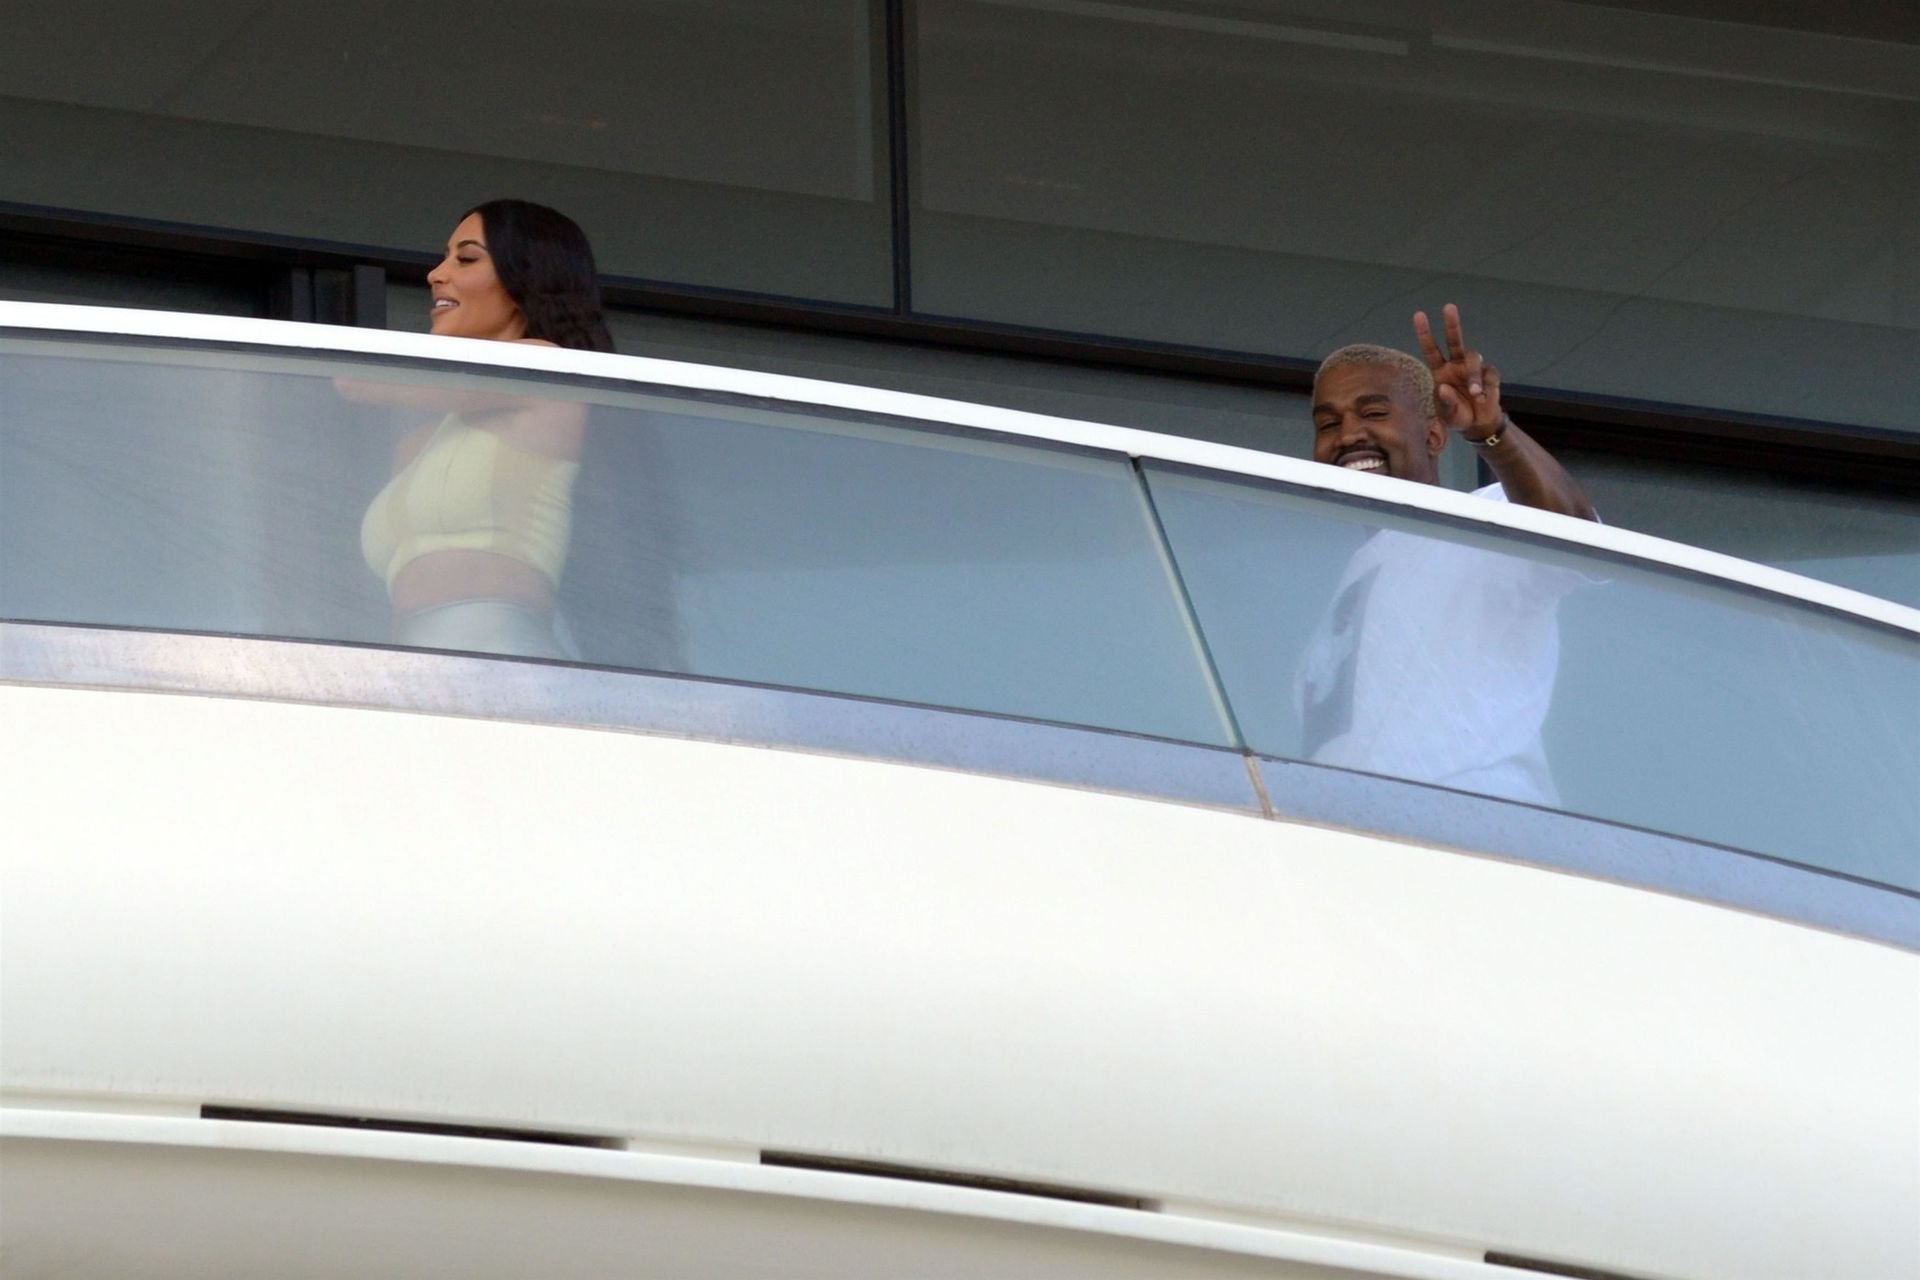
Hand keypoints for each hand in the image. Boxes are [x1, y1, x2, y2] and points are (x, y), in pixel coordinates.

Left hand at [1414, 303, 1502, 438]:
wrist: (1478, 424)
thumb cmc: (1457, 415)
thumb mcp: (1447, 414)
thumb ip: (1445, 403)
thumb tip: (1445, 387)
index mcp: (1440, 372)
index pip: (1431, 350)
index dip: (1425, 333)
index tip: (1418, 315)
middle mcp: (1456, 365)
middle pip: (1454, 340)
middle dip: (1451, 323)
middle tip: (1448, 307)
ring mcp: (1473, 368)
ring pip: (1474, 358)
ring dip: (1474, 376)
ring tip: (1475, 394)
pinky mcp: (1489, 374)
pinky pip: (1489, 374)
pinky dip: (1487, 386)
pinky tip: (1484, 398)